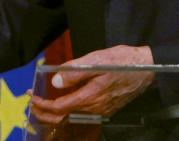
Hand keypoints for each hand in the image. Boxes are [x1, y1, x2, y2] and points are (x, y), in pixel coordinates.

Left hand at [28, 45, 153, 125]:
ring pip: (72, 119)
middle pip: (64, 119)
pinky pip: (82, 116)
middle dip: (44, 114)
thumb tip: (55, 82)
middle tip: (31, 104)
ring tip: (42, 106)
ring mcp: (102, 111)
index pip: (60, 108)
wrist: (148, 67)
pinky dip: (67, 114)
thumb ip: (74, 72)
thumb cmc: (122, 61)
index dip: (42, 105)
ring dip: (54, 115)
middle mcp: (96, 109)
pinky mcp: (106, 108)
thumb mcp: (96, 60)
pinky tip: (62, 106)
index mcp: (91, 97)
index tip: (31, 96)